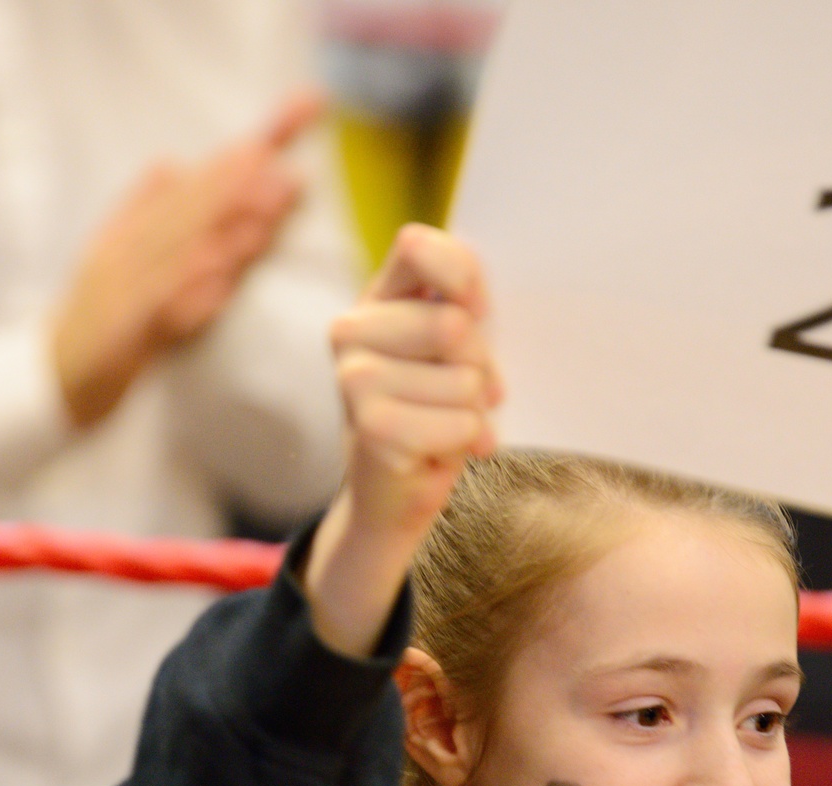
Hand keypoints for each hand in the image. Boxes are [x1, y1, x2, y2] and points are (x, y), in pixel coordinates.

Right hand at [50, 93, 323, 427]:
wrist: (54, 378)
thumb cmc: (99, 319)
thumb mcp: (116, 258)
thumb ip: (144, 211)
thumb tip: (170, 163)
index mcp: (135, 233)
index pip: (194, 191)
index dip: (236, 162)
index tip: (279, 135)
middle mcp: (128, 253)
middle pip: (189, 216)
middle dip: (237, 192)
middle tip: (283, 175)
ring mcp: (123, 292)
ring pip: (180, 260)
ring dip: (225, 239)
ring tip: (268, 220)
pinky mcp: (121, 337)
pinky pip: (161, 316)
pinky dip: (192, 298)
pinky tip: (224, 285)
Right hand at [301, 225, 502, 655]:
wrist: (398, 492)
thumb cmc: (437, 412)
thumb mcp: (457, 352)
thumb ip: (465, 311)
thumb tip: (474, 307)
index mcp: (377, 296)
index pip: (418, 247)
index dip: (464, 277)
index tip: (479, 311)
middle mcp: (351, 328)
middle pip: (455, 326)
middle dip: (480, 368)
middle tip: (468, 394)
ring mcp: (351, 376)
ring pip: (463, 379)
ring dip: (474, 411)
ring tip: (452, 424)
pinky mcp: (368, 425)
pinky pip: (457, 423)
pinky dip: (467, 440)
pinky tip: (443, 450)